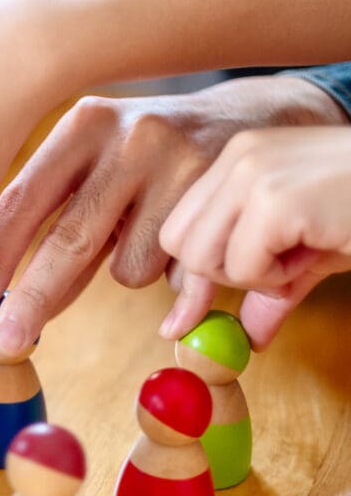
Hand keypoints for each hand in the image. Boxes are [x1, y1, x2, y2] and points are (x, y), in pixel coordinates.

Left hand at [0, 76, 347, 355]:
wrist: (248, 117)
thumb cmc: (146, 154)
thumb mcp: (95, 162)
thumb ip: (55, 217)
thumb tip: (5, 301)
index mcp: (82, 126)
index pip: (23, 201)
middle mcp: (129, 138)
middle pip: (69, 240)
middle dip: (33, 300)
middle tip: (5, 340)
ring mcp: (180, 166)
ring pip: (128, 268)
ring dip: (129, 270)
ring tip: (151, 230)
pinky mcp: (224, 201)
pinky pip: (178, 276)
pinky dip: (175, 281)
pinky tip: (184, 254)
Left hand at [160, 126, 350, 349]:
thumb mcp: (311, 250)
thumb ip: (270, 286)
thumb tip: (246, 339)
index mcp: (240, 158)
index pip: (179, 226)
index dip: (189, 276)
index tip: (185, 319)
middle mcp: (239, 157)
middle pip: (179, 243)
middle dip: (220, 274)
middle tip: (277, 268)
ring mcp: (253, 172)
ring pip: (201, 257)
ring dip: (251, 275)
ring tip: (301, 253)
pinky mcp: (275, 198)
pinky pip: (242, 266)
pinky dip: (277, 276)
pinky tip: (316, 247)